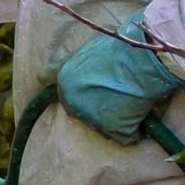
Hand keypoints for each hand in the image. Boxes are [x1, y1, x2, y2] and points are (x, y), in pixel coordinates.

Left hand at [53, 10, 181, 142]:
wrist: (144, 57)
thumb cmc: (117, 48)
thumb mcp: (82, 51)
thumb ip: (60, 68)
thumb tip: (40, 78)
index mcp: (64, 86)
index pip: (72, 101)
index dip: (90, 95)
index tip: (104, 86)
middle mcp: (74, 105)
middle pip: (88, 115)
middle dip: (102, 108)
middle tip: (121, 91)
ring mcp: (95, 120)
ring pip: (107, 127)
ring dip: (119, 118)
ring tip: (133, 98)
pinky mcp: (117, 131)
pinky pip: (127, 136)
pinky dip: (135, 128)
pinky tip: (142, 110)